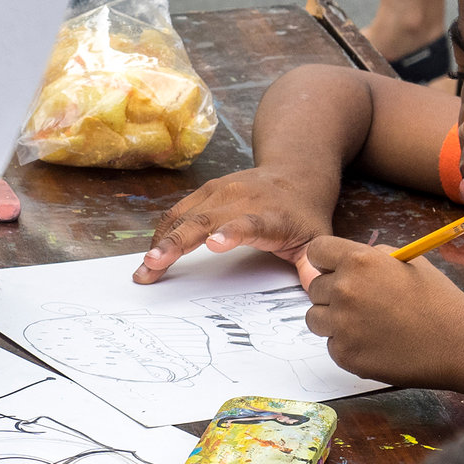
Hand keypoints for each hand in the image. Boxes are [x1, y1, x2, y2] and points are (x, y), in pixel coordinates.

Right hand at [134, 165, 337, 284]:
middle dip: (176, 243)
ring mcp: (219, 192)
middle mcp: (240, 199)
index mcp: (269, 215)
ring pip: (183, 216)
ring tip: (145, 267)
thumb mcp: (317, 239)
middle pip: (203, 220)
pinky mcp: (204, 191)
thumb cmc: (303, 213)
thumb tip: (318, 292)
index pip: (248, 223)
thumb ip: (312, 267)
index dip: (230, 232)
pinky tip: (153, 252)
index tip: (212, 244)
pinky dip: (163, 233)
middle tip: (154, 265)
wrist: (294, 172)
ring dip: (161, 242)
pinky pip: (177, 212)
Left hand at [299, 236, 463, 387]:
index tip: (334, 270)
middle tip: (365, 305)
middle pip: (315, 288)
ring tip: (368, 325)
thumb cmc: (438, 300)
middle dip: (334, 294)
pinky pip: (332, 345)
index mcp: (359, 261)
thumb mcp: (408, 262)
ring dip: (334, 321)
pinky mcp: (345, 354)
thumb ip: (372, 257)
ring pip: (316, 318)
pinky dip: (348, 346)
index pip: (316, 251)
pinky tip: (376, 344)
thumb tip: (345, 261)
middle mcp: (344, 290)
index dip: (325, 261)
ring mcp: (342, 324)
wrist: (461, 343)